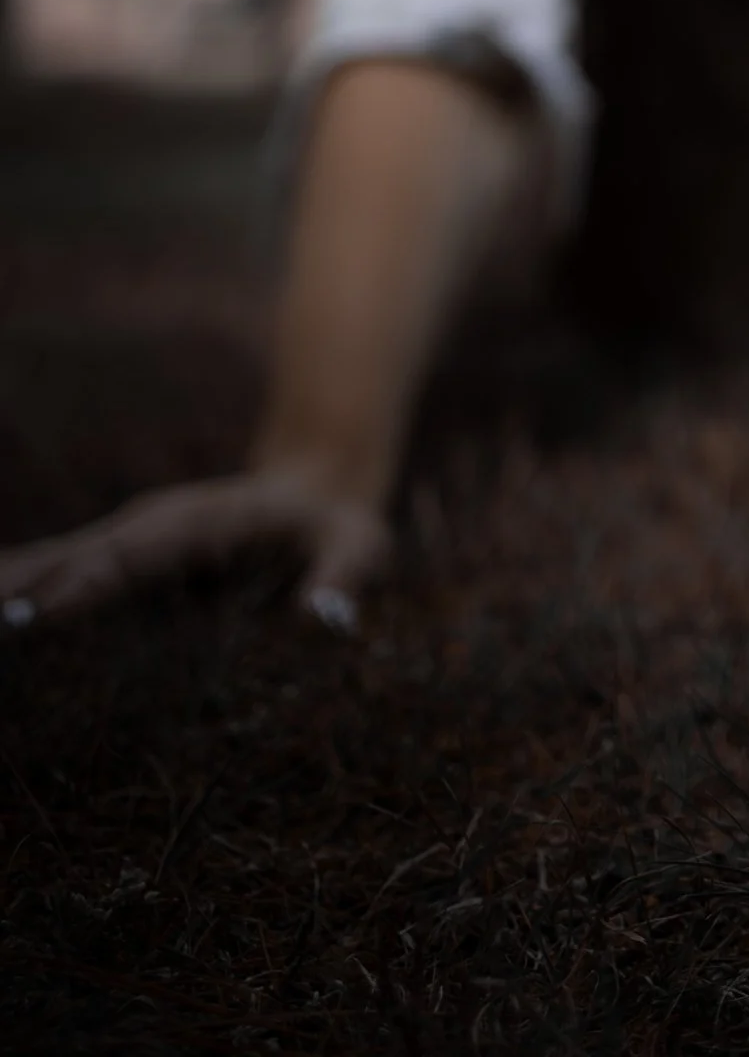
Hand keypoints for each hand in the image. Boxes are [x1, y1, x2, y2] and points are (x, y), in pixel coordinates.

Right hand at [0, 469, 391, 633]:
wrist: (318, 484)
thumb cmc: (338, 526)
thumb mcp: (359, 546)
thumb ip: (343, 578)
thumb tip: (324, 618)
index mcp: (202, 523)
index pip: (134, 558)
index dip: (85, 587)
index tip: (32, 616)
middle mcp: (154, 527)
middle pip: (75, 558)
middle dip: (21, 588)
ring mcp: (134, 539)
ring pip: (56, 563)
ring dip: (9, 584)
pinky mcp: (126, 558)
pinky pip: (63, 574)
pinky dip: (21, 587)